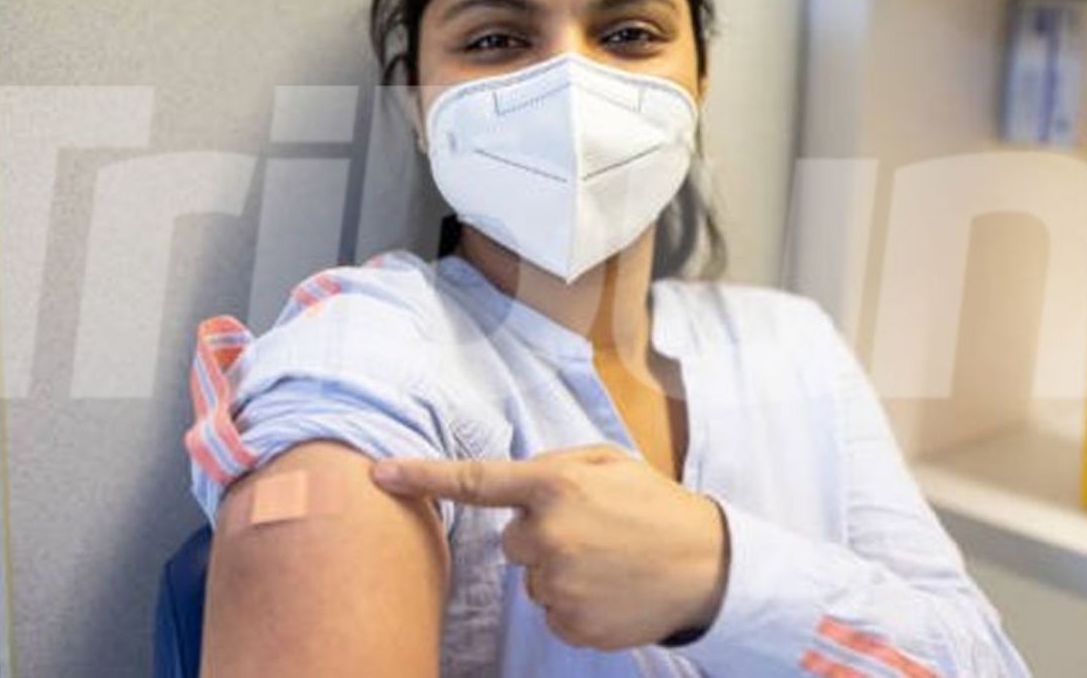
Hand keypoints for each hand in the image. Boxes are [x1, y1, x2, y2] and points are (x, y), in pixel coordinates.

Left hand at [371, 443, 727, 650]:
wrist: (708, 566)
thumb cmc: (656, 505)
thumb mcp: (610, 462)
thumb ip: (554, 465)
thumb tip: (510, 489)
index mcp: (555, 485)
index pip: (474, 481)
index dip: (422, 476)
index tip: (379, 473)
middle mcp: (548, 535)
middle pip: (511, 540)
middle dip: (541, 534)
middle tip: (591, 530)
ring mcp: (558, 585)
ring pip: (532, 578)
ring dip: (559, 569)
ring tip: (609, 559)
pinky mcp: (570, 623)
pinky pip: (550, 611)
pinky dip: (574, 602)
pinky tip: (609, 588)